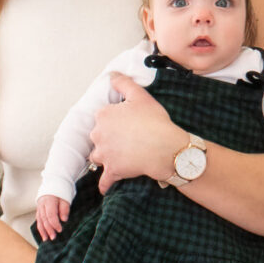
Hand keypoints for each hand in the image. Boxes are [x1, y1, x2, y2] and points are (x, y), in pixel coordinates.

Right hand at [33, 192, 68, 240]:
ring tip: (46, 239)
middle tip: (53, 237)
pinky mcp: (39, 208)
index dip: (55, 223)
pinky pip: (38, 219)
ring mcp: (39, 206)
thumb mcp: (66, 198)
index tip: (60, 230)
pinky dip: (40, 227)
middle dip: (48, 229)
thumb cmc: (62, 189)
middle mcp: (42, 204)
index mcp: (49, 200)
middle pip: (44, 219)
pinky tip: (43, 234)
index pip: (50, 215)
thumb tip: (64, 219)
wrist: (55, 181)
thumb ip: (64, 209)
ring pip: (39, 220)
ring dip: (43, 230)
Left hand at [89, 73, 182, 189]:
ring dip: (106, 157)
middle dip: (108, 138)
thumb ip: (123, 83)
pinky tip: (106, 186)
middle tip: (126, 139)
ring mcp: (104, 154)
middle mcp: (99, 134)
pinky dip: (106, 184)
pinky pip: (105, 180)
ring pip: (99, 156)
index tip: (126, 123)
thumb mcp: (140, 96)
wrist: (165, 148)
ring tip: (120, 156)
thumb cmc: (155, 121)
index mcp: (103, 115)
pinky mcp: (112, 170)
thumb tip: (112, 75)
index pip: (102, 117)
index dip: (115, 120)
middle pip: (98, 137)